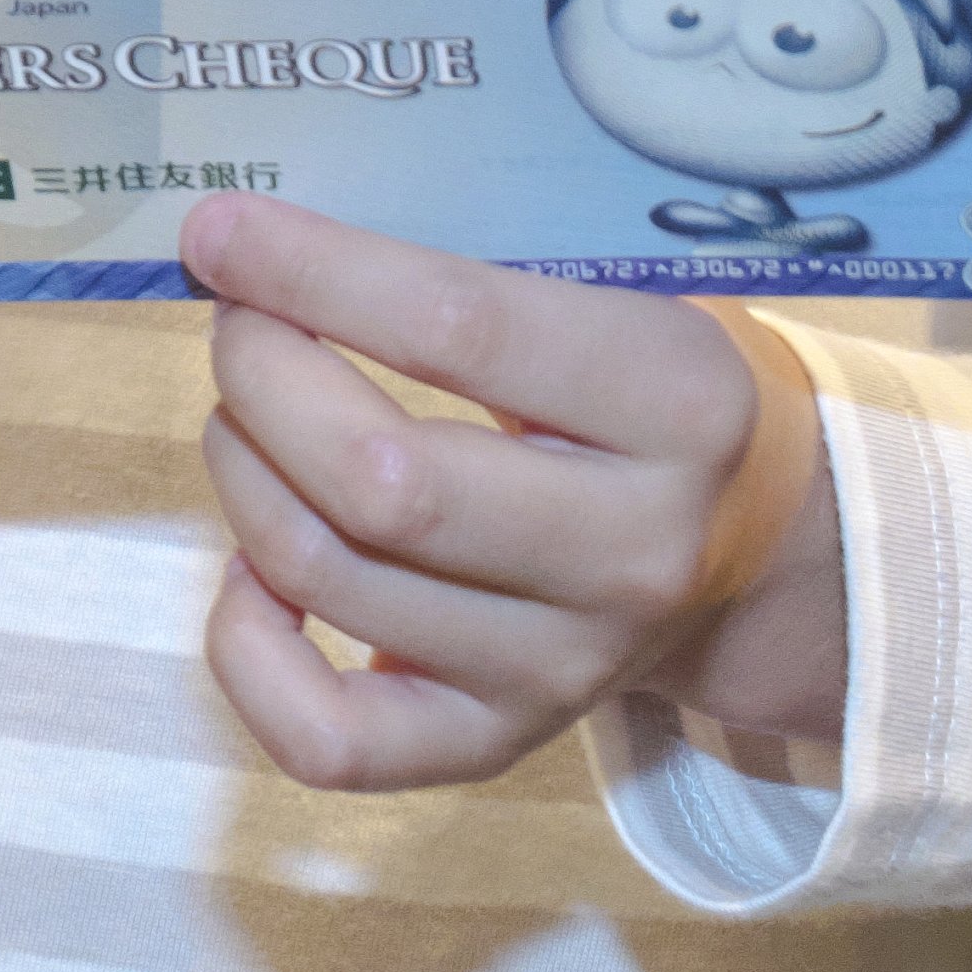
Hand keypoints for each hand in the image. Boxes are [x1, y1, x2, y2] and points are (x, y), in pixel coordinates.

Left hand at [180, 189, 843, 786]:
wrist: (752, 547)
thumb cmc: (638, 390)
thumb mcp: (614, 299)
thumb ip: (460, 275)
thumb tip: (249, 244)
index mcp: (676, 405)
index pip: (457, 330)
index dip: (309, 272)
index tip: (220, 229)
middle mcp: (631, 551)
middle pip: (379, 481)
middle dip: (262, 377)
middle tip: (241, 326)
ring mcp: (565, 666)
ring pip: (329, 577)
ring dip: (243, 471)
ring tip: (248, 415)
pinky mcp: (498, 742)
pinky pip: (327, 737)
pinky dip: (247, 646)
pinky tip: (256, 568)